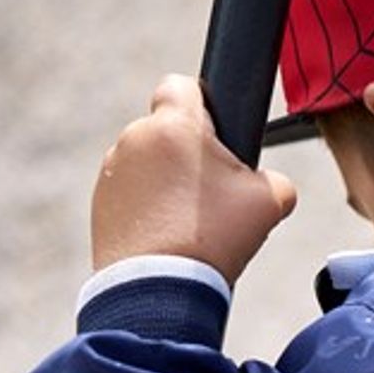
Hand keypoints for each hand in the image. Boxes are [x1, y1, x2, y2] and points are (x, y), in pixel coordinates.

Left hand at [91, 75, 298, 282]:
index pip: (181, 84)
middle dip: (189, 154)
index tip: (215, 130)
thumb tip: (267, 185)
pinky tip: (167, 236)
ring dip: (166, 181)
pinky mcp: (99, 201)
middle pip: (168, 130)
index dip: (203, 102)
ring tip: (189, 222)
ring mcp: (112, 170)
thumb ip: (273, 179)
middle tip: (213, 192)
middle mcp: (135, 138)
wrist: (160, 288)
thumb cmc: (215, 237)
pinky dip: (147, 206)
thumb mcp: (270, 201)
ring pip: (148, 162)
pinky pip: (130, 191)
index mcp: (174, 125)